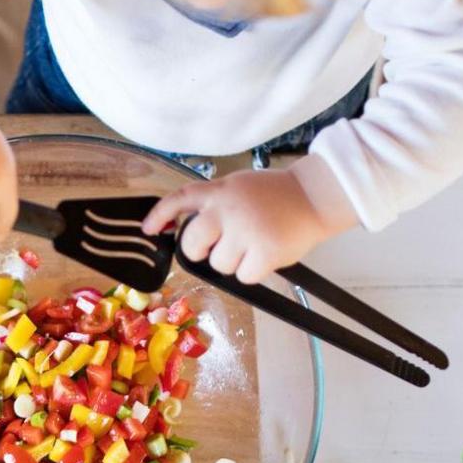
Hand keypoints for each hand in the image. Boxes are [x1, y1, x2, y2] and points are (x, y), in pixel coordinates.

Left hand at [141, 169, 350, 283]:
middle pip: (192, 244)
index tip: (148, 229)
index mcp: (220, 191)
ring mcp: (245, 232)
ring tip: (253, 244)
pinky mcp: (263, 253)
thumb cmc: (276, 195)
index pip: (180, 199)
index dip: (159, 215)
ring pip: (219, 265)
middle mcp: (228, 210)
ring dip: (233, 261)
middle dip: (200, 251)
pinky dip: (252, 272)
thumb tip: (186, 230)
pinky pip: (243, 276)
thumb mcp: (239, 186)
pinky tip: (265, 255)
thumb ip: (214, 203)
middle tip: (219, 246)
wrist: (314, 198)